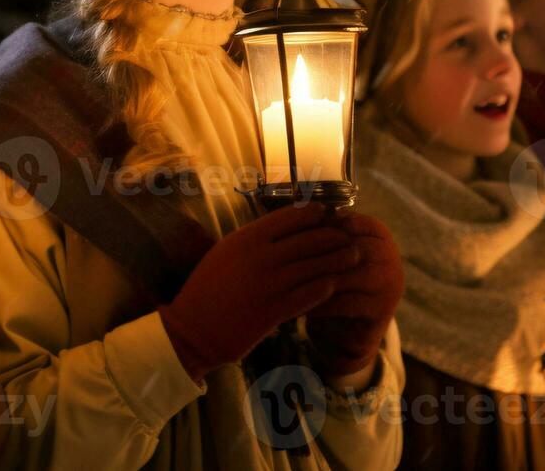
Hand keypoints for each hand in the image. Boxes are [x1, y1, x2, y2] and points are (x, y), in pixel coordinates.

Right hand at [158, 202, 360, 380]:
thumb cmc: (208, 288)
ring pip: (316, 265)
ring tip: (353, 257)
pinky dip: (326, 287)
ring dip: (338, 260)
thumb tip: (286, 225)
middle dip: (335, 236)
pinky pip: (311, 294)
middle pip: (311, 239)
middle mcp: (260, 256)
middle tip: (350, 236)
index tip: (329, 214)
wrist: (191, 329)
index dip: (316, 213)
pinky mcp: (275, 311)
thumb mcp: (227, 252)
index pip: (292, 216)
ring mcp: (269, 284)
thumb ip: (256, 239)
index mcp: (247, 238)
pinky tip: (334, 285)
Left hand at [305, 212, 402, 376]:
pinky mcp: (382, 312)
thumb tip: (301, 204)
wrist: (349, 330)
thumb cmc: (334, 282)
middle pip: (354, 247)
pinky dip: (322, 303)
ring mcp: (390, 287)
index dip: (327, 226)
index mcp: (381, 238)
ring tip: (291, 280)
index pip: (356, 222)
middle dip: (321, 252)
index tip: (300, 232)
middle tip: (290, 257)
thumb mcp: (334, 254)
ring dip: (319, 278)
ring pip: (350, 275)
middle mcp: (392, 259)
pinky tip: (301, 304)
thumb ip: (327, 232)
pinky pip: (347, 304)